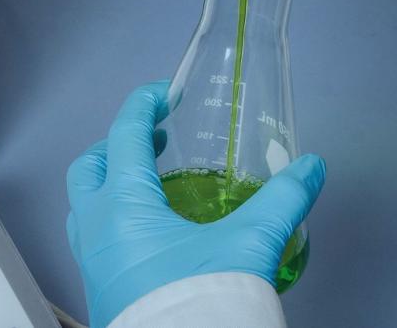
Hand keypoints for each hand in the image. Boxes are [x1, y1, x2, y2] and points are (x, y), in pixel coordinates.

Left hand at [66, 82, 325, 327]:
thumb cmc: (206, 305)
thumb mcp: (251, 244)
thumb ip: (284, 198)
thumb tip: (310, 167)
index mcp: (124, 209)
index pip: (124, 135)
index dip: (143, 104)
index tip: (164, 92)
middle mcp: (98, 234)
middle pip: (89, 167)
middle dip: (119, 143)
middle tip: (156, 138)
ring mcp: (94, 266)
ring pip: (86, 206)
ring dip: (113, 181)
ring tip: (154, 180)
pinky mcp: (103, 293)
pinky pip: (97, 238)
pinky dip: (118, 217)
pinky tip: (156, 230)